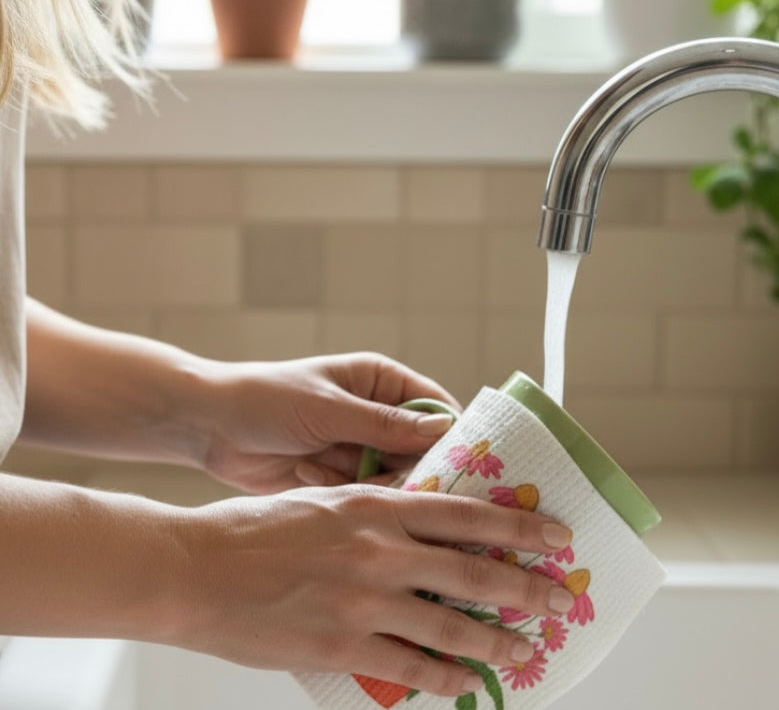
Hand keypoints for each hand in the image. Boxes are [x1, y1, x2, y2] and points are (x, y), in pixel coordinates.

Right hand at [173, 484, 574, 696]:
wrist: (196, 568)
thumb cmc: (253, 529)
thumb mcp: (322, 502)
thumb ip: (373, 515)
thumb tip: (420, 529)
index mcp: (374, 507)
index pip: (465, 513)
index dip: (516, 527)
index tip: (554, 535)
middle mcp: (379, 551)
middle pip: (473, 570)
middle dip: (526, 586)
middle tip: (561, 597)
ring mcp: (364, 602)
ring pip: (452, 626)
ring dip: (498, 639)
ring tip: (529, 648)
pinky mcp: (343, 647)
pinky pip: (411, 668)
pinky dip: (448, 679)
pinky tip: (470, 684)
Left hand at [196, 353, 460, 493]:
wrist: (209, 426)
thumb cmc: (268, 399)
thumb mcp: (328, 409)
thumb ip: (384, 424)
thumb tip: (446, 429)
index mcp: (380, 382)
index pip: (435, 407)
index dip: (455, 435)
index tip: (472, 467)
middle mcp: (377, 415)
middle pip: (421, 449)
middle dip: (417, 470)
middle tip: (417, 495)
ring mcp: (358, 447)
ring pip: (395, 476)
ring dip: (378, 485)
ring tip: (350, 481)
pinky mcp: (339, 477)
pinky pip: (365, 494)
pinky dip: (350, 494)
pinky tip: (324, 484)